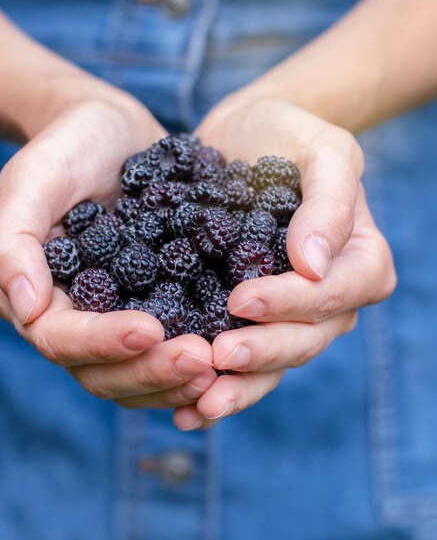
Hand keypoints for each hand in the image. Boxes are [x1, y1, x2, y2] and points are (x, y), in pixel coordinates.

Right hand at [0, 97, 214, 404]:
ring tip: (224, 366)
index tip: (151, 330)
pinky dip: (200, 359)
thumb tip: (26, 308)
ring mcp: (121, 317)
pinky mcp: (160, 304)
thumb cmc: (66, 148)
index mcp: (40, 298)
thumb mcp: (31, 180)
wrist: (112, 131)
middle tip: (202, 359)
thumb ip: (12, 240)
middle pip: (106, 373)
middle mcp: (79, 320)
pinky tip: (235, 354)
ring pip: (142, 373)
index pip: (63, 340)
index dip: (104, 343)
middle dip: (152, 371)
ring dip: (179, 380)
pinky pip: (175, 344)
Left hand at [173, 93, 395, 429]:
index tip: (241, 299)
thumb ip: (330, 203)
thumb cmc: (290, 134)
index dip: (292, 304)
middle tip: (216, 357)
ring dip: (238, 387)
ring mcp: (288, 312)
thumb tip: (314, 266)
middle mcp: (328, 297)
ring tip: (197, 404)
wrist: (249, 133)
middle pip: (306, 340)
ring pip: (273, 362)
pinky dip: (214, 384)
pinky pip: (240, 358)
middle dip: (262, 353)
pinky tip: (180, 406)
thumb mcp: (323, 150)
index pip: (336, 294)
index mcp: (358, 260)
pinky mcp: (245, 314)